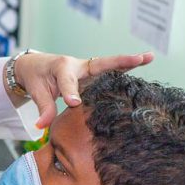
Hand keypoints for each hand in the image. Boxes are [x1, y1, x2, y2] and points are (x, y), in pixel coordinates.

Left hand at [15, 51, 154, 127]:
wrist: (35, 66)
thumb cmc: (36, 78)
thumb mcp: (36, 92)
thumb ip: (43, 109)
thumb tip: (42, 127)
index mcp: (61, 67)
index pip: (67, 82)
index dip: (70, 92)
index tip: (73, 104)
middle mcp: (78, 65)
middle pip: (100, 64)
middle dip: (120, 61)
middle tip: (140, 57)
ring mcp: (87, 69)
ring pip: (109, 66)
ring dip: (129, 63)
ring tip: (149, 57)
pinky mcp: (92, 75)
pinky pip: (109, 72)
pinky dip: (124, 69)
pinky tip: (142, 65)